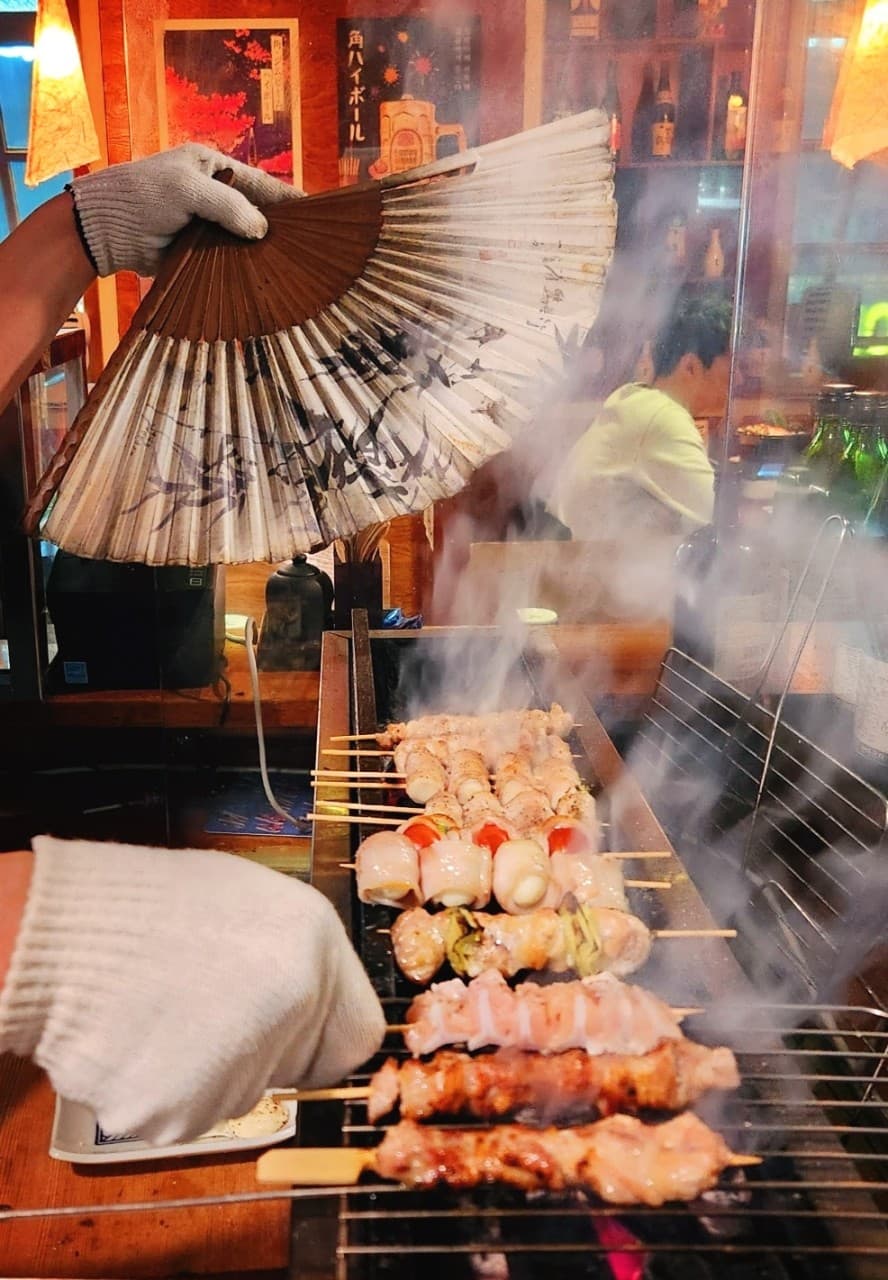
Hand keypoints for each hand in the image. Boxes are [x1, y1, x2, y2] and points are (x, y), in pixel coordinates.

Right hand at [0, 836, 384, 1144]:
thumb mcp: (248, 901)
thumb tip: (312, 993)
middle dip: (262, 1051)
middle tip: (208, 1012)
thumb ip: (295, 953)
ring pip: (237, 1092)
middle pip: (296, 1069)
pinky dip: (161, 1089)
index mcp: (316, 945)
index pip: (358, 1036)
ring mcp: (243, 1064)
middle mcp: (296, 1006)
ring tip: (163, 1011)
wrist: (68, 936)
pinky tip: (138, 1041)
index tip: (296, 1029)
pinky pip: (184, 1114)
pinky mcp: (185, 1113)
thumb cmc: (151, 906)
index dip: (323, 1035)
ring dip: (207, 1066)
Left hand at [69, 143, 300, 277]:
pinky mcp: (198, 251)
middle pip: (254, 212)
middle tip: (308, 245)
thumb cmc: (143, 196)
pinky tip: (261, 278)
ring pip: (242, 239)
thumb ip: (228, 206)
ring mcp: (206, 225)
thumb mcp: (189, 190)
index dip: (286, 197)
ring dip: (260, 251)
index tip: (314, 211)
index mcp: (212, 168)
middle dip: (277, 227)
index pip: (259, 182)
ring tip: (292, 265)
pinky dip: (241, 268)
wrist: (106, 230)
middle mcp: (213, 194)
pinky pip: (227, 259)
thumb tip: (261, 229)